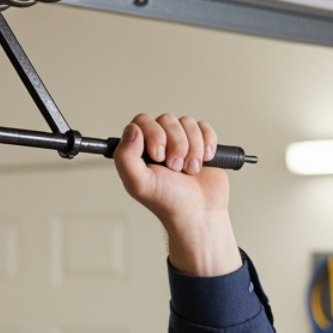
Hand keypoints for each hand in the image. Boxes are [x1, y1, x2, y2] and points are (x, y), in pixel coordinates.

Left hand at [113, 113, 239, 277]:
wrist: (199, 213)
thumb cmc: (168, 202)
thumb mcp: (139, 183)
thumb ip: (125, 156)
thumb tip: (132, 129)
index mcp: (139, 149)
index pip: (141, 121)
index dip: (153, 134)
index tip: (158, 156)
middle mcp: (159, 141)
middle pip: (166, 119)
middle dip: (175, 144)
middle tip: (175, 167)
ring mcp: (181, 141)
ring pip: (186, 122)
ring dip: (192, 148)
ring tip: (189, 170)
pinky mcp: (201, 142)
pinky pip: (204, 127)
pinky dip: (207, 144)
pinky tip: (204, 161)